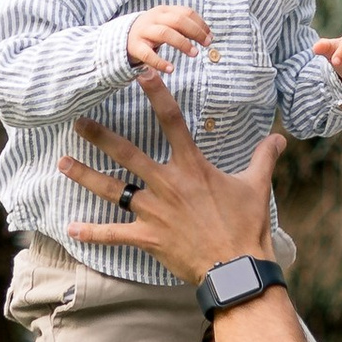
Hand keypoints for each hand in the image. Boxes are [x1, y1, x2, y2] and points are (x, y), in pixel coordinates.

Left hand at [58, 75, 281, 284]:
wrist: (236, 268)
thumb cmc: (246, 227)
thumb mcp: (257, 187)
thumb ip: (263, 158)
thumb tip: (279, 137)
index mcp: (191, 167)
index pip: (172, 122)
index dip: (156, 94)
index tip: (140, 73)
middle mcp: (167, 184)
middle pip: (127, 153)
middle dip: (99, 136)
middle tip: (77, 121)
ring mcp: (154, 211)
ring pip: (112, 189)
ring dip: (85, 174)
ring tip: (62, 162)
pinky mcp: (148, 238)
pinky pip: (114, 234)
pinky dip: (92, 233)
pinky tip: (71, 228)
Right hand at [126, 4, 212, 75]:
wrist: (123, 38)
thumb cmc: (152, 32)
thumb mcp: (166, 24)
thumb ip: (184, 26)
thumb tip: (208, 34)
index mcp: (164, 11)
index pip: (186, 12)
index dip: (200, 24)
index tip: (210, 37)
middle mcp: (154, 18)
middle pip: (178, 20)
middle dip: (195, 32)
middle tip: (206, 44)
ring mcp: (144, 32)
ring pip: (165, 33)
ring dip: (182, 43)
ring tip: (194, 54)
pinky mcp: (135, 47)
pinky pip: (148, 54)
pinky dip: (160, 62)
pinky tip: (171, 69)